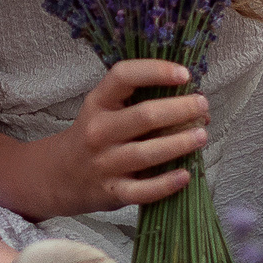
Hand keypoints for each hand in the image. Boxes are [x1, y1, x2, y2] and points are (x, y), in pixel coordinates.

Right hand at [50, 59, 208, 215]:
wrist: (60, 175)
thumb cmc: (94, 136)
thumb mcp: (103, 110)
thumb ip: (136, 101)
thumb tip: (190, 99)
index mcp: (97, 103)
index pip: (123, 76)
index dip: (156, 71)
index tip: (184, 74)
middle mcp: (98, 131)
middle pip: (145, 116)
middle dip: (180, 109)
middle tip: (202, 106)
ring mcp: (104, 163)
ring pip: (147, 153)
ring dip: (180, 143)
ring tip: (202, 135)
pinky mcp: (112, 191)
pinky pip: (143, 190)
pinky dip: (166, 184)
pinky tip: (186, 175)